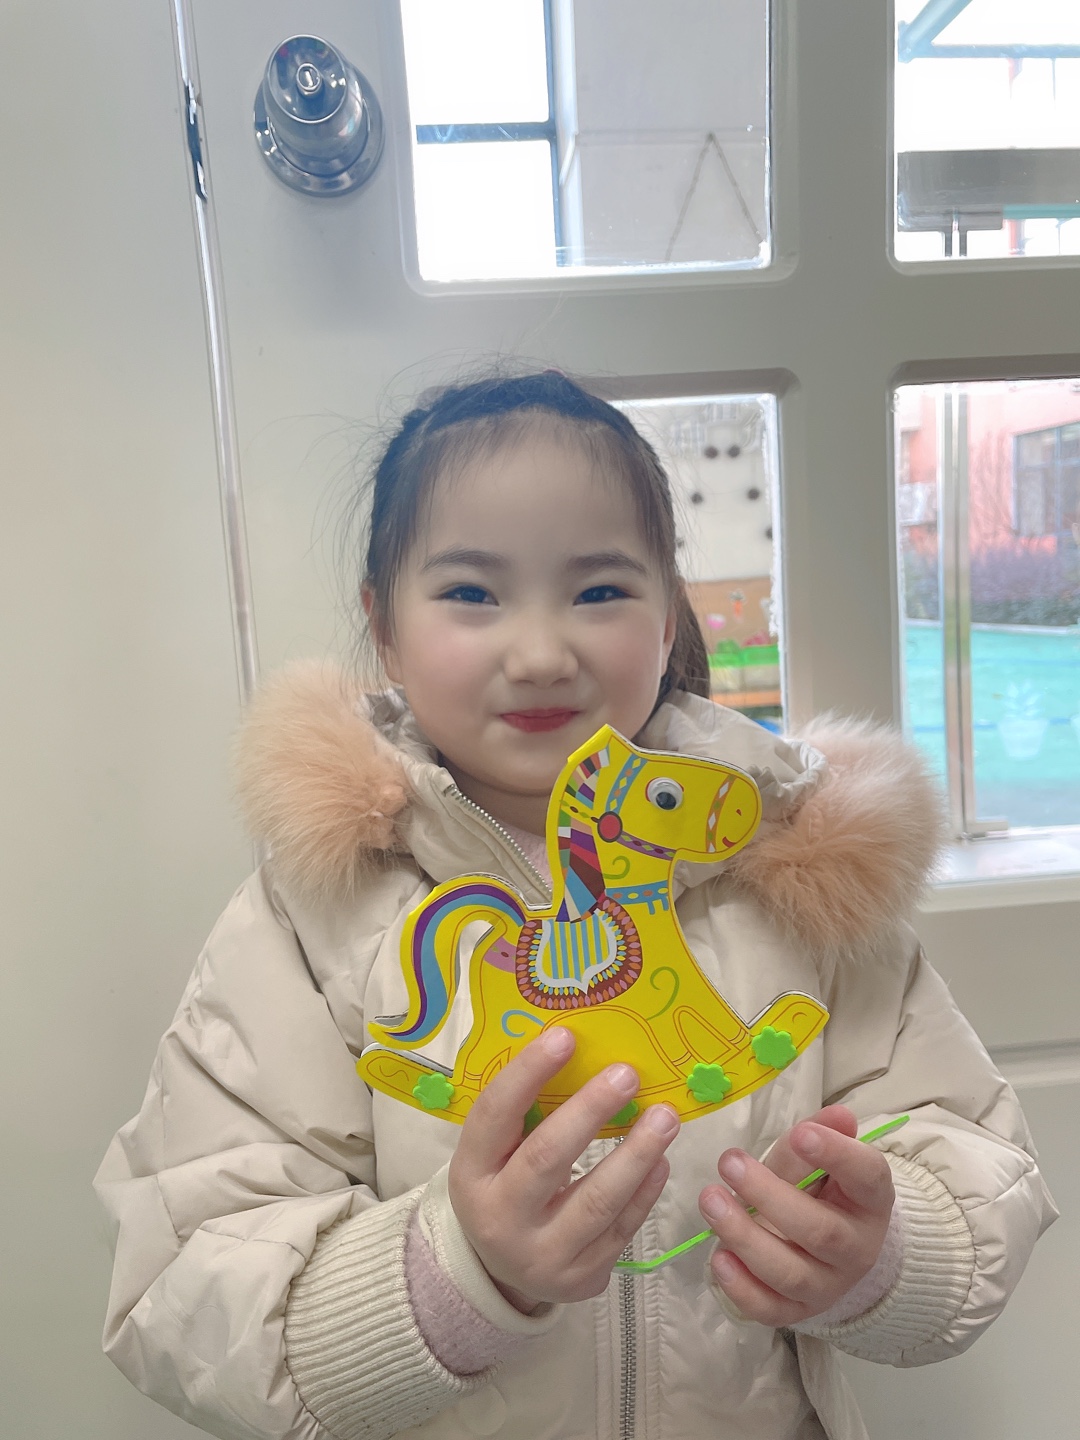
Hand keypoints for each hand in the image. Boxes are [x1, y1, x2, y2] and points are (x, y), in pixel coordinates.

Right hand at [448, 1026, 679, 1311]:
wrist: (499, 1271)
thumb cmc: (503, 1185)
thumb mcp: (494, 1154)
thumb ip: (525, 1114)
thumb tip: (581, 1049)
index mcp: (471, 1173)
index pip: (495, 1115)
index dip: (528, 1074)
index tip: (565, 1037)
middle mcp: (499, 1217)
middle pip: (547, 1158)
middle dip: (590, 1112)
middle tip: (627, 1074)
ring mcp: (541, 1255)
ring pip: (596, 1201)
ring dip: (636, 1154)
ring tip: (665, 1117)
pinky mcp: (579, 1278)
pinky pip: (620, 1230)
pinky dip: (645, 1193)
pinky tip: (661, 1160)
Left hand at [698, 1105, 893, 1326]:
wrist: (830, 1253)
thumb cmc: (820, 1192)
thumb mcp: (819, 1160)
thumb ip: (819, 1136)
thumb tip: (839, 1115)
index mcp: (870, 1200)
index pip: (867, 1176)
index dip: (837, 1155)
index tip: (800, 1134)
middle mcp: (857, 1248)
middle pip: (819, 1231)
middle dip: (769, 1196)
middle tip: (729, 1162)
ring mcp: (829, 1286)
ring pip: (790, 1273)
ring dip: (745, 1237)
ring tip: (710, 1201)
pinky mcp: (798, 1312)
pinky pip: (771, 1310)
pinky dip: (742, 1288)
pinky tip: (718, 1258)